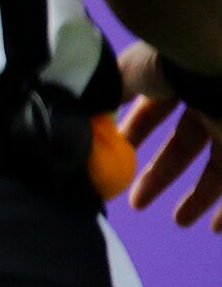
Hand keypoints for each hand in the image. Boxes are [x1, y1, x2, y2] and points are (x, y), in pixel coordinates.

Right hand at [121, 40, 221, 227]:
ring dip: (199, 197)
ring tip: (181, 221)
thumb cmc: (170, 61)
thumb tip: (79, 108)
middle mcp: (209, 103)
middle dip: (161, 174)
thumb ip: (106, 92)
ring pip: (219, 170)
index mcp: (178, 80)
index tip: (116, 155)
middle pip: (186, 145)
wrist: (211, 58)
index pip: (156, 110)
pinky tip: (215, 228)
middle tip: (137, 201)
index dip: (136, 133)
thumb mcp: (126, 72)